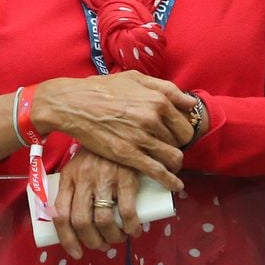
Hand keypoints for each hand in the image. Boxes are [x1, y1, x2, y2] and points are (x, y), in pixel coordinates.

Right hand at [33, 70, 195, 190]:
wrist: (75, 104)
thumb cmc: (104, 88)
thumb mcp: (136, 78)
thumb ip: (165, 88)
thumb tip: (190, 103)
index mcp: (158, 99)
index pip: (185, 122)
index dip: (183, 130)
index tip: (178, 134)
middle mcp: (153, 118)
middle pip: (181, 140)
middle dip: (178, 145)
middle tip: (169, 146)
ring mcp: (141, 138)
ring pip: (172, 157)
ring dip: (174, 163)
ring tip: (170, 164)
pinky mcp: (128, 155)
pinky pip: (157, 172)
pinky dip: (169, 180)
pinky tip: (175, 185)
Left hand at [52, 148, 141, 258]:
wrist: (119, 125)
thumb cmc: (98, 152)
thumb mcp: (79, 165)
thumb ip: (74, 187)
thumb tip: (73, 221)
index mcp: (68, 177)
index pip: (60, 215)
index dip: (67, 239)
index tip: (76, 252)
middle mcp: (83, 178)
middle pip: (81, 221)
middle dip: (92, 241)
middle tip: (102, 244)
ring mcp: (104, 177)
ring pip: (103, 220)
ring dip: (112, 237)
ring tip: (118, 238)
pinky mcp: (125, 176)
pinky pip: (127, 211)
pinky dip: (131, 227)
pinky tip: (134, 230)